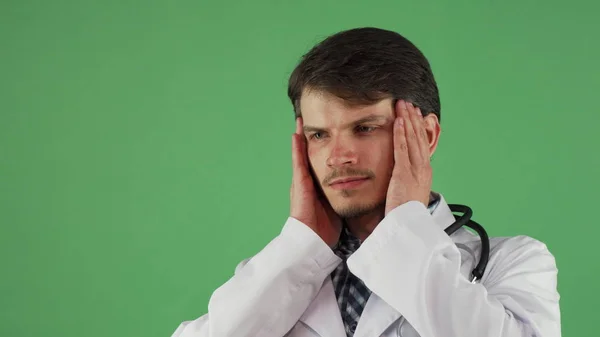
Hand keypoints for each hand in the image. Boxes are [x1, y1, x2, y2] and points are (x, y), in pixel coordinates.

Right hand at [290, 117, 341, 247]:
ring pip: (301, 154)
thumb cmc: (326, 228)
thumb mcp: (339, 206)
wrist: (312, 241)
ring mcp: (300, 181)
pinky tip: (296, 134)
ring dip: (301, 137)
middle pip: (309, 153)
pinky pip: (298, 162)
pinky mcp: (298, 184)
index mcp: (318, 185)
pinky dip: (296, 148)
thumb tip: (363, 190)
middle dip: (310, 137)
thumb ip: (346, 196)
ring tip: (301, 120)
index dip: (324, 146)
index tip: (328, 131)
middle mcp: (307, 180)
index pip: (321, 161)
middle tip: (310, 119)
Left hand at [385, 100, 431, 214]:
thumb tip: (401, 172)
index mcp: (425, 172)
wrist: (408, 226)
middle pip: (419, 138)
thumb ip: (407, 179)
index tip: (415, 114)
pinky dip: (401, 134)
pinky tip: (399, 121)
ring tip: (403, 105)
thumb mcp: (408, 191)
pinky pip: (402, 150)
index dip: (418, 127)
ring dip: (407, 120)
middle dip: (413, 118)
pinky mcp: (404, 174)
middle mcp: (423, 168)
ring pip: (412, 139)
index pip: (421, 144)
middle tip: (408, 103)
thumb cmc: (405, 212)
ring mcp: (415, 170)